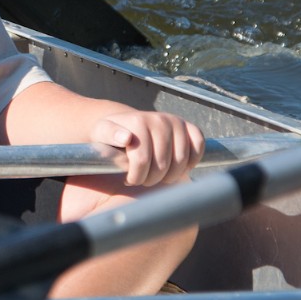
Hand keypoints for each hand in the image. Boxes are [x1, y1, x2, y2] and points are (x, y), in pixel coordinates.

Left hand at [89, 109, 203, 186]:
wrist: (127, 124)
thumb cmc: (113, 134)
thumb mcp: (102, 132)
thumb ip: (109, 134)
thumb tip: (126, 137)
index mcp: (138, 122)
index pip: (141, 161)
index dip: (136, 177)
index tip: (128, 180)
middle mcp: (159, 119)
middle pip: (163, 164)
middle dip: (152, 179)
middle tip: (143, 180)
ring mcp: (176, 122)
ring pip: (182, 160)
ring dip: (170, 176)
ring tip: (157, 176)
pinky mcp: (188, 126)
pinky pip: (198, 145)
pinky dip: (192, 160)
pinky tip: (179, 167)